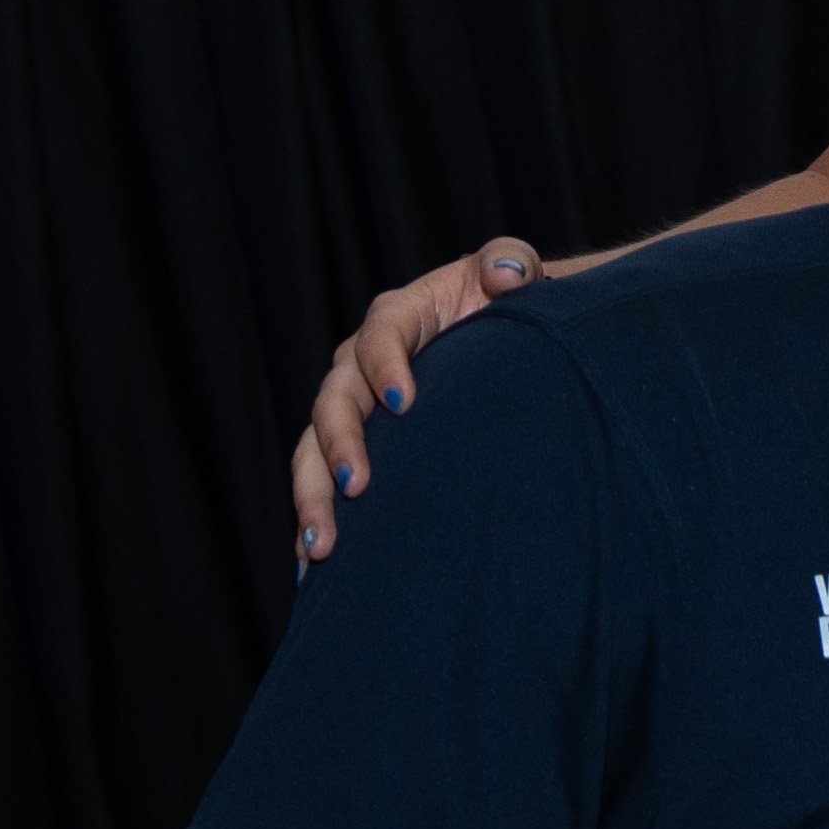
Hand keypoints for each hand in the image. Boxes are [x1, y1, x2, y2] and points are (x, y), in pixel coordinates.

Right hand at [294, 239, 552, 561]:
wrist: (506, 342)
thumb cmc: (511, 303)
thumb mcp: (515, 272)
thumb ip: (512, 261)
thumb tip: (512, 273)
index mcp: (398, 317)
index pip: (379, 337)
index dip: (386, 367)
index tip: (405, 405)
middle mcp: (361, 362)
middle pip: (333, 401)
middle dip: (338, 445)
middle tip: (357, 489)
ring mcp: (354, 406)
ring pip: (313, 449)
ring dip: (313, 497)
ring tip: (322, 546)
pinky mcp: (357, 444)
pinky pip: (323, 481)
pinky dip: (317, 519)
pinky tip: (314, 567)